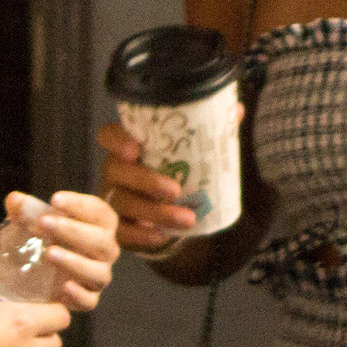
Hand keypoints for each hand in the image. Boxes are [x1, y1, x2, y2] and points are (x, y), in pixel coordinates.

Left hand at [25, 189, 120, 310]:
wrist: (34, 268)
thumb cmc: (42, 236)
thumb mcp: (31, 220)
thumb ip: (23, 209)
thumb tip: (15, 200)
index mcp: (99, 226)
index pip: (100, 212)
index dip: (80, 205)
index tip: (55, 199)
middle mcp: (105, 252)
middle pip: (102, 242)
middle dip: (74, 231)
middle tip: (45, 223)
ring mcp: (98, 277)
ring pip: (99, 273)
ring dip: (75, 262)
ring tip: (49, 252)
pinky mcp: (88, 299)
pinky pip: (90, 301)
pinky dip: (78, 294)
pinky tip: (63, 286)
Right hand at [99, 121, 200, 254]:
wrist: (170, 216)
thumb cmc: (176, 176)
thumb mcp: (190, 154)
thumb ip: (207, 133)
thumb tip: (237, 110)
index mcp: (128, 148)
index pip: (108, 135)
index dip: (117, 140)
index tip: (135, 147)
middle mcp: (115, 171)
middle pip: (115, 170)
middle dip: (144, 180)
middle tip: (175, 190)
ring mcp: (113, 199)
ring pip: (121, 202)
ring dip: (154, 212)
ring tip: (187, 219)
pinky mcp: (119, 226)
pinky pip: (121, 231)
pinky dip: (142, 235)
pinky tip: (163, 236)